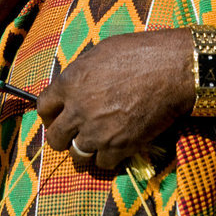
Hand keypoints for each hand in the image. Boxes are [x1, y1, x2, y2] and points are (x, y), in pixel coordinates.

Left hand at [37, 29, 193, 168]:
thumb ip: (81, 72)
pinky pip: (102, 163)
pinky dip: (107, 157)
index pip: (43, 108)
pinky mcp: (119, 146)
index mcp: (70, 82)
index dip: (49, 113)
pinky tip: (115, 146)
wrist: (172, 69)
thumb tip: (74, 85)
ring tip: (95, 142)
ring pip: (76, 155)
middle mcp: (78, 109)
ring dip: (84, 149)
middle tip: (73, 134)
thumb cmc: (139, 52)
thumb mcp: (100, 52)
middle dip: (62, 137)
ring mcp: (98, 131)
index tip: (57, 116)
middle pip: (55, 138)